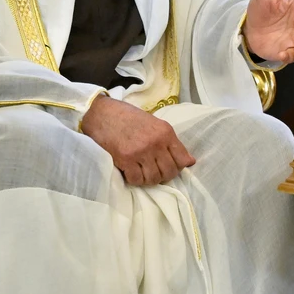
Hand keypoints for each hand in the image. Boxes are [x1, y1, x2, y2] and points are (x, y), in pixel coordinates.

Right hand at [79, 95, 196, 185]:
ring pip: (154, 178)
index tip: (169, 166)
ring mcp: (141, 152)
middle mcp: (156, 142)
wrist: (102, 113)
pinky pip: (137, 180)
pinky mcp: (125, 159)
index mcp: (166, 132)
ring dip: (149, 179)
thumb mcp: (155, 124)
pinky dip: (135, 179)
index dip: (178, 167)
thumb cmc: (128, 118)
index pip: (183, 159)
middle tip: (154, 171)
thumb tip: (190, 161)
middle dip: (164, 175)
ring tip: (142, 172)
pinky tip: (131, 172)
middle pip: (170, 172)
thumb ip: (171, 142)